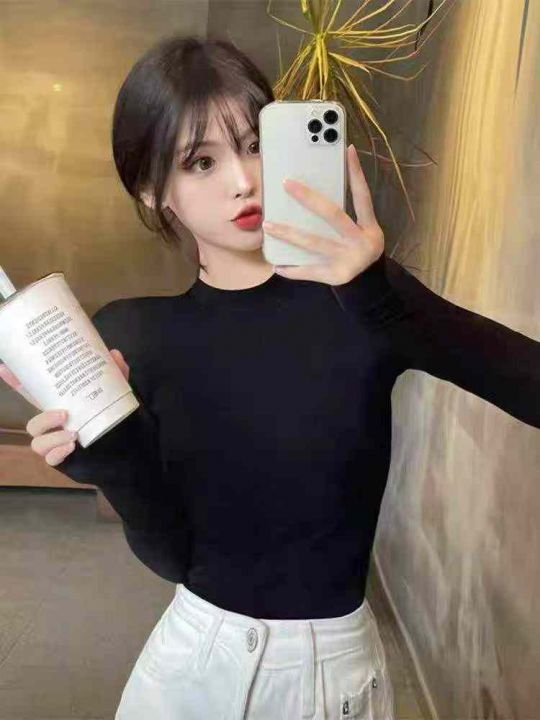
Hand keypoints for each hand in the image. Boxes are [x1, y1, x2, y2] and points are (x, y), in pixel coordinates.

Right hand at [0, 349, 129, 465]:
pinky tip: (72, 446)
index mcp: (61, 406)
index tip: (3, 367)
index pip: (35, 394)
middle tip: (64, 414)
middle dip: (44, 419)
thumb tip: (114, 354)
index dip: (17, 382)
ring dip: (53, 437)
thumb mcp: (116, 394)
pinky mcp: (62, 459)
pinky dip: (58, 452)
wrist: (130, 450)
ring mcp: (57, 443)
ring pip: (37, 442)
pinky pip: (50, 459)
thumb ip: (115, 374)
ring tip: (74, 433)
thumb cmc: (117, 420)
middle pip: (33, 423)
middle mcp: (55, 426)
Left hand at [262, 144, 383, 285]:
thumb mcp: (363, 229)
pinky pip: (308, 271)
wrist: (367, 281)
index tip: (347, 149)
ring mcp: (347, 259)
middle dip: (309, 198)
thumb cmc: (358, 246)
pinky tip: (276, 264)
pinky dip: (291, 269)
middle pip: (333, 215)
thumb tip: (315, 188)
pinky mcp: (334, 275)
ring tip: (268, 225)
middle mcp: (359, 241)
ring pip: (313, 242)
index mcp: (369, 227)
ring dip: (288, 234)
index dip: (356, 173)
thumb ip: (346, 211)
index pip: (362, 196)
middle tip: (287, 183)